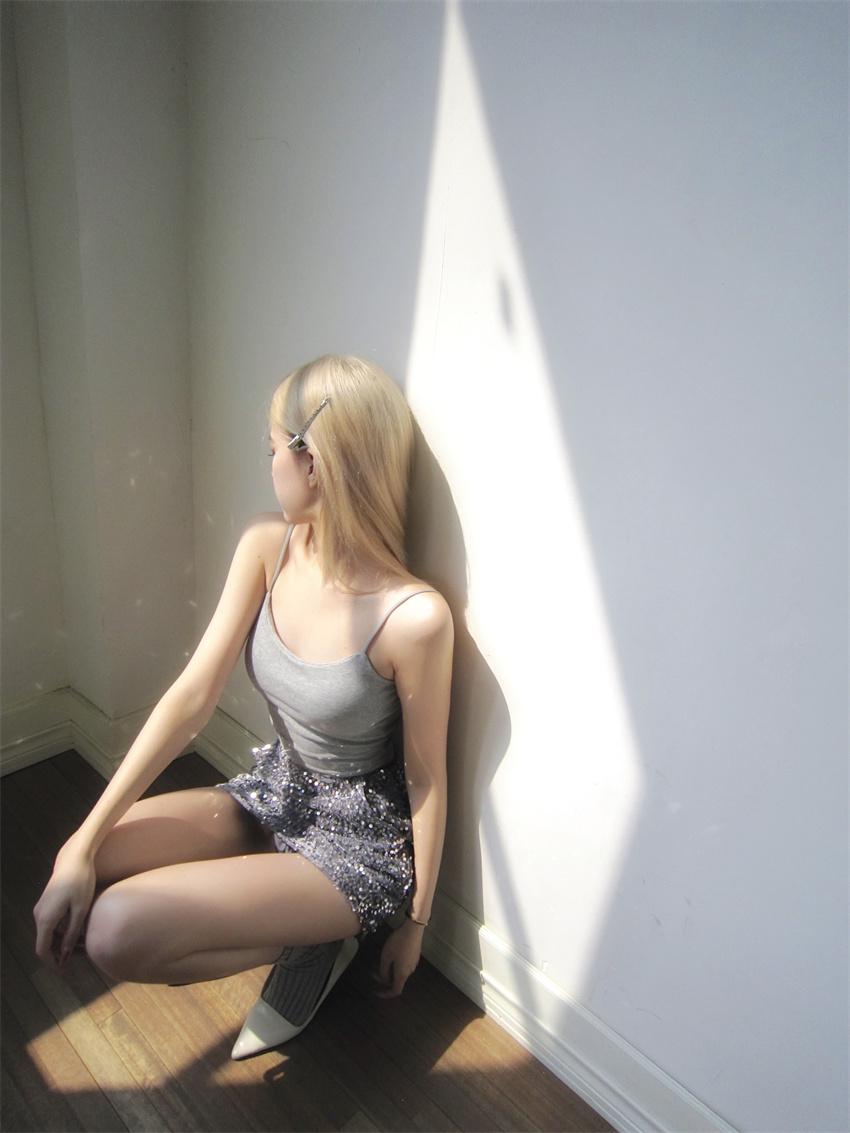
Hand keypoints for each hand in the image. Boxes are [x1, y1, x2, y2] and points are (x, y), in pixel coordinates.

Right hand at [33, 839, 97, 974]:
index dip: (52, 964)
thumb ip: (72, 933)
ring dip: (60, 943)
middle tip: (76, 961)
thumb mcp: (80, 909)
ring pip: (48, 934)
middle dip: (58, 954)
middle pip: (44, 943)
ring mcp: (41, 908)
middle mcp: (39, 915)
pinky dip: (60, 932)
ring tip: (79, 948)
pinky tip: (76, 932)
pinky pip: (50, 924)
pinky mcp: (47, 903)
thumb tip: (65, 954)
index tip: (64, 973)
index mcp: (45, 919)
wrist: (75, 858)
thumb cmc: (81, 882)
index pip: (42, 950)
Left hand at [375, 918, 424, 997]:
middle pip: (396, 981)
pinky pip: (403, 965)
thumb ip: (383, 971)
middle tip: (373, 972)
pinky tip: (390, 955)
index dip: (385, 994)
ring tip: (379, 962)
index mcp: (402, 974)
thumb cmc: (399, 943)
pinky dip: (395, 965)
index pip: (395, 991)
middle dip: (384, 978)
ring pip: (399, 972)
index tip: (377, 991)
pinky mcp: (414, 955)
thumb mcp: (386, 957)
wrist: (413, 929)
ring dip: (389, 970)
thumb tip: (384, 979)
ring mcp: (413, 963)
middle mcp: (409, 971)